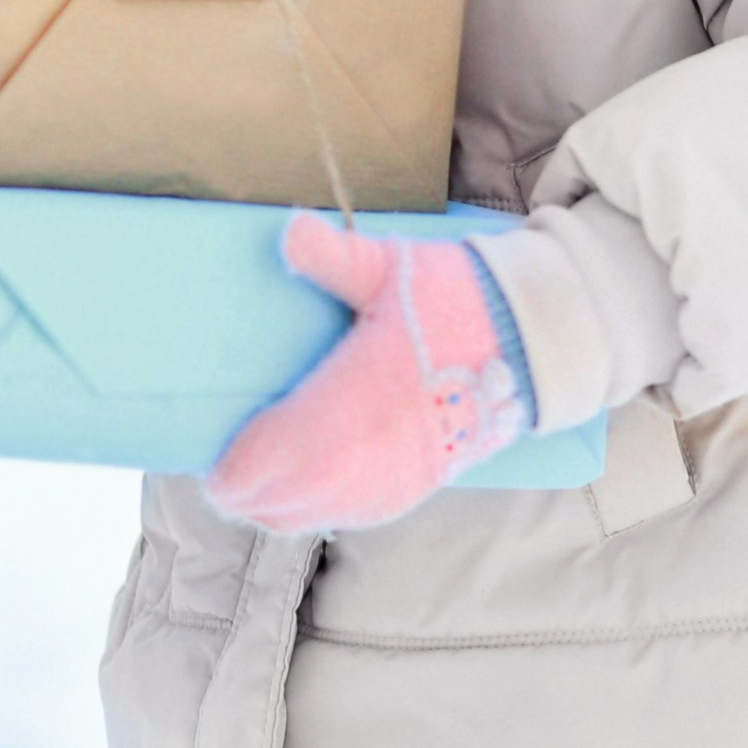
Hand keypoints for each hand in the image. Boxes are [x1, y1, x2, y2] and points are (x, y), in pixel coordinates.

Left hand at [206, 215, 532, 532]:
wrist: (534, 339)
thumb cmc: (457, 298)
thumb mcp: (394, 267)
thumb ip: (334, 255)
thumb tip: (288, 230)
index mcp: (357, 395)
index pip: (278, 452)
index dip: (237, 471)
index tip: (213, 469)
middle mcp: (373, 446)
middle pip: (290, 496)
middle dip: (248, 496)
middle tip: (222, 482)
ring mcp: (400, 473)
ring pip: (322, 514)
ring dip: (281, 512)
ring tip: (252, 495)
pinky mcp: (422, 483)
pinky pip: (359, 517)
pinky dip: (323, 515)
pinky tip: (307, 503)